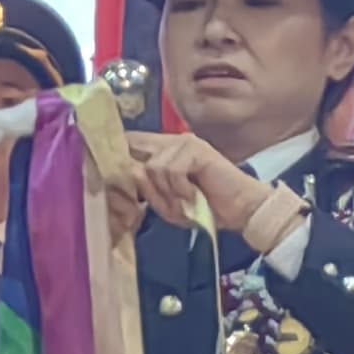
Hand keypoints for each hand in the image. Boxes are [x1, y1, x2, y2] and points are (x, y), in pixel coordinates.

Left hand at [126, 129, 258, 233]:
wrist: (239, 210)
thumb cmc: (202, 209)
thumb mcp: (166, 205)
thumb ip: (147, 190)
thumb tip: (132, 170)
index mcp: (161, 152)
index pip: (129, 143)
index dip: (116, 155)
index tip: (114, 173)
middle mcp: (170, 142)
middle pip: (134, 153)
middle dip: (143, 183)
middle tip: (168, 202)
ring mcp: (184, 143)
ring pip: (153, 167)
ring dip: (166, 192)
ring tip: (185, 201)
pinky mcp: (196, 149)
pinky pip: (171, 170)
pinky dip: (180, 189)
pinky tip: (193, 195)